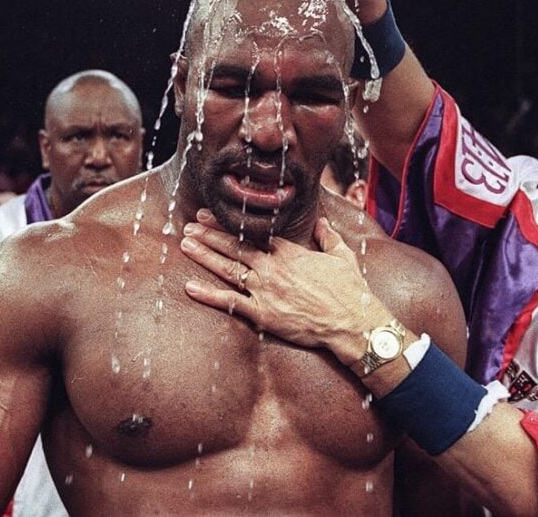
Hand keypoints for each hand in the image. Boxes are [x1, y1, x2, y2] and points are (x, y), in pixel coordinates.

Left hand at [181, 209, 393, 365]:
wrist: (352, 322)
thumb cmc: (350, 290)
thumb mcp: (343, 256)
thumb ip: (329, 237)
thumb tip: (322, 222)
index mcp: (290, 252)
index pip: (255, 232)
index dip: (232, 223)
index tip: (216, 215)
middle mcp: (273, 268)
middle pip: (235, 246)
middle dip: (211, 234)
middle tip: (190, 225)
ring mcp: (266, 290)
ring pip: (228, 268)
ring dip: (205, 255)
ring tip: (185, 244)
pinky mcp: (263, 314)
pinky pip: (230, 302)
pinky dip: (208, 295)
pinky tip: (190, 287)